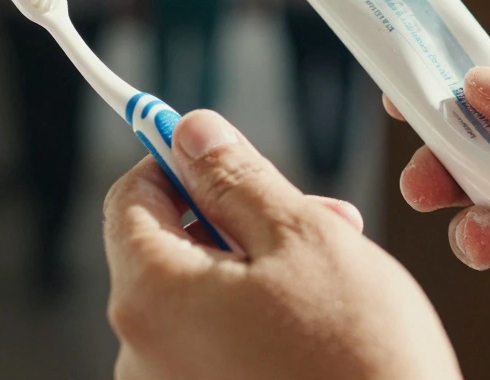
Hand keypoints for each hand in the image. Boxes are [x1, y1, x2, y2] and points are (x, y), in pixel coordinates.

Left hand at [103, 110, 461, 379]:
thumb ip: (236, 177)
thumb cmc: (360, 362)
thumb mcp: (303, 239)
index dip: (176, 161)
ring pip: (199, 300)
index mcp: (152, 297)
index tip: (216, 149)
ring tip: (333, 281)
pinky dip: (254, 325)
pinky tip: (316, 329)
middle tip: (317, 217)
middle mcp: (141, 356)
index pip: (130, 198)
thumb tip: (192, 133)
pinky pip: (212, 350)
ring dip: (256, 273)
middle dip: (238, 220)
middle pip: (169, 249)